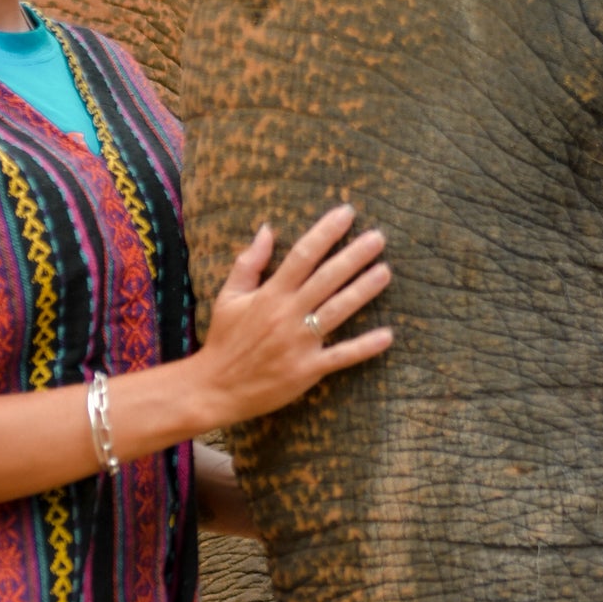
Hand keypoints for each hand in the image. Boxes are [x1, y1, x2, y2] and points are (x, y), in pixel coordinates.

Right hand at [194, 204, 391, 426]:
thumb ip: (249, 262)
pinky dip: (364, 347)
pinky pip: (341, 356)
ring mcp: (299, 342)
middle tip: (379, 237)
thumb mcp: (229, 296)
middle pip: (326, 278)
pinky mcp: (307, 369)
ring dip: (363, 291)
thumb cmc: (224, 339)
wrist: (215, 388)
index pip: (303, 255)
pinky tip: (387, 335)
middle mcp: (287, 314)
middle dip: (354, 256)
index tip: (347, 213)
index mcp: (270, 294)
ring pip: (337, 311)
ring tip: (385, 272)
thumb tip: (267, 229)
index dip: (326, 232)